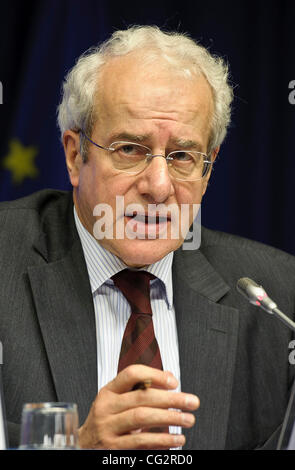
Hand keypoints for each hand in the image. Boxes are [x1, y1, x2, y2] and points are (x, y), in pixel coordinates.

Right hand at [78, 364, 199, 449]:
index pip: (131, 374)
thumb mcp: (117, 400)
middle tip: (192, 402)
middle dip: (171, 399)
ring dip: (169, 418)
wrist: (84, 445)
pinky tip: (176, 439)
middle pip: (142, 398)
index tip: (174, 382)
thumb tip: (169, 379)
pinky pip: (141, 442)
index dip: (154, 375)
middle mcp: (106, 407)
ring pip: (142, 418)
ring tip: (188, 419)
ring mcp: (108, 428)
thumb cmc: (107, 419)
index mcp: (109, 391)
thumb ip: (139, 389)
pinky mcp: (113, 448)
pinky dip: (162, 440)